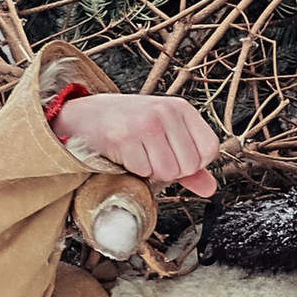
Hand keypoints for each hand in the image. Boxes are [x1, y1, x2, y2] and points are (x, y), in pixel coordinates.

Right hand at [52, 91, 220, 193]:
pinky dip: (134, 170)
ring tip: (138, 154)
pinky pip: (143, 172)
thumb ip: (190, 163)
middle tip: (152, 156)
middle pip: (189, 165)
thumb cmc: (129, 126)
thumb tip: (209, 188)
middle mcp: (166, 112)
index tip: (175, 156)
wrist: (86, 116)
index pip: (210, 149)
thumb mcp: (165, 135)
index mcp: (181, 109)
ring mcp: (145, 124)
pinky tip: (125, 153)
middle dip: (171, 170)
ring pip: (167, 172)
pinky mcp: (125, 138)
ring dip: (151, 171)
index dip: (194, 163)